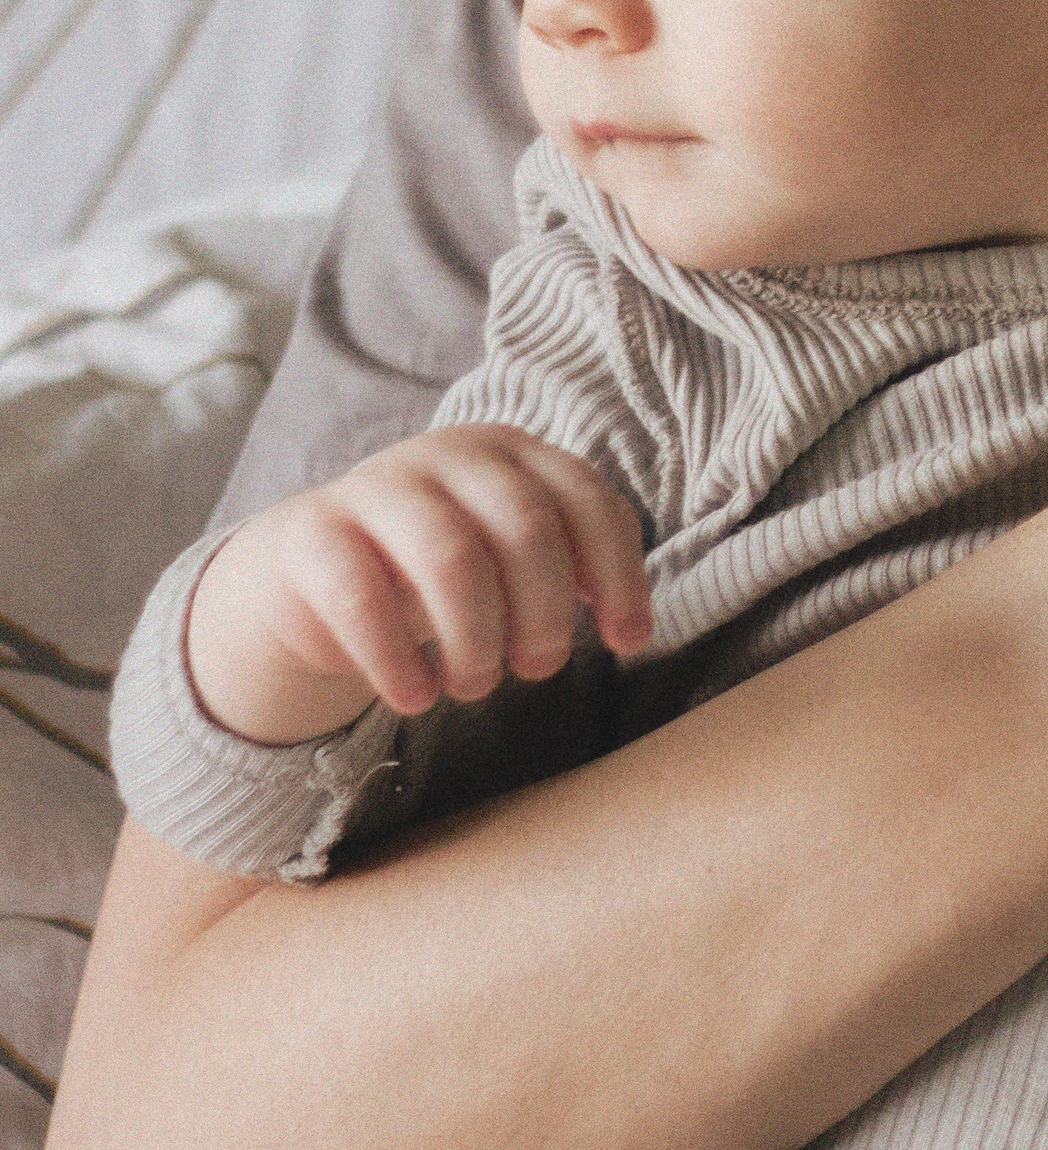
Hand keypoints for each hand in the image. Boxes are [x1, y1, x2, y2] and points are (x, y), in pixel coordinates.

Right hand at [185, 425, 653, 747]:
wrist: (311, 573)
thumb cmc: (437, 570)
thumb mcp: (509, 558)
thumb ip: (571, 568)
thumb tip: (633, 629)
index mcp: (512, 453)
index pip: (586, 500)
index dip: (618, 574)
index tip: (626, 642)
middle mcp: (449, 455)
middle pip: (524, 527)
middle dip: (543, 612)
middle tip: (536, 668)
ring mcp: (377, 485)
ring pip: (451, 557)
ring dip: (475, 639)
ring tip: (473, 685)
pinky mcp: (313, 533)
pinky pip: (361, 596)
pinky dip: (397, 659)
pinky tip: (415, 696)